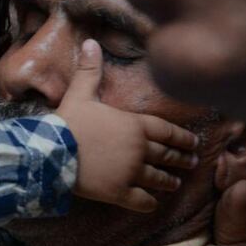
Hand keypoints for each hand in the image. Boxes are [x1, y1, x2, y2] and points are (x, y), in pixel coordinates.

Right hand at [56, 39, 199, 212]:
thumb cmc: (68, 122)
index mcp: (135, 125)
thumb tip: (91, 42)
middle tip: (190, 162)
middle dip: (180, 159)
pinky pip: (142, 201)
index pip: (168, 131)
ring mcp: (131, 173)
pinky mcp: (119, 193)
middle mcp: (139, 150)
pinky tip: (151, 203)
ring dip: (168, 181)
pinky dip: (149, 203)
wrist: (52, 152)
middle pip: (167, 155)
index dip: (183, 138)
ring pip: (158, 179)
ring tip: (174, 183)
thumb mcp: (80, 93)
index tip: (194, 143)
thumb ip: (90, 70)